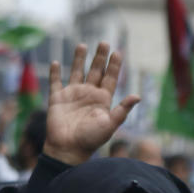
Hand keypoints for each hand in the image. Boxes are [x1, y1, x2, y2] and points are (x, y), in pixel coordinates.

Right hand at [43, 42, 139, 165]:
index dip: (114, 66)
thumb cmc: (91, 140)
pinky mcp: (57, 99)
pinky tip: (56, 63)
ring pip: (77, 72)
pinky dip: (55, 73)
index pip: (110, 79)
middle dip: (100, 57)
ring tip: (82, 45)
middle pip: (95, 71)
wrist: (68, 149)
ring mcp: (73, 96)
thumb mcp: (110, 125)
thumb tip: (138, 96)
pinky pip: (55, 83)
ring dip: (79, 59)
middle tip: (104, 42)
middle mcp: (88, 95)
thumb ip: (122, 110)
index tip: (117, 52)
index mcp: (102, 100)